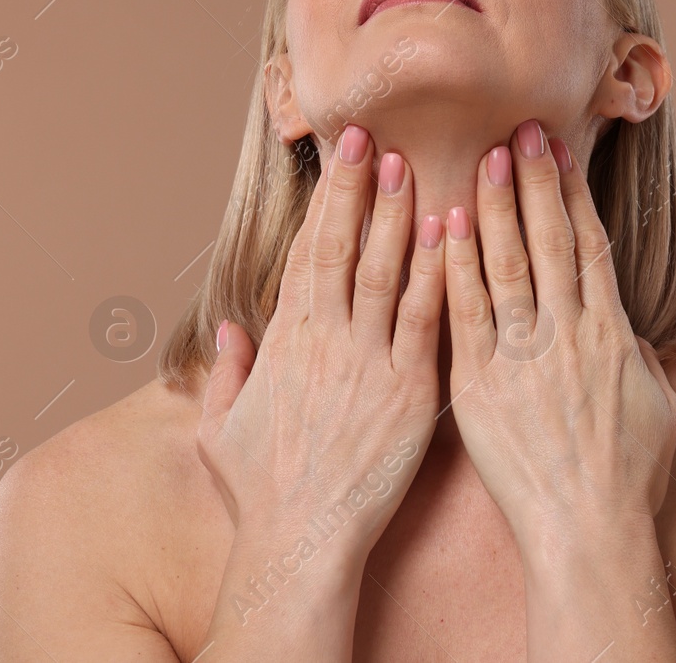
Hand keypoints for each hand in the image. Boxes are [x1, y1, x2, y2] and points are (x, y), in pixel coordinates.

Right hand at [197, 124, 446, 567]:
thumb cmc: (263, 490)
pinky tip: (452, 234)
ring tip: (413, 163)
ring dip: (400, 215)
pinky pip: (428, 321)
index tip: (342, 156)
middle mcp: (327, 341)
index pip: (309, 253)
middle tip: (376, 136)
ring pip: (386, 272)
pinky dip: (439, 274)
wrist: (300, 539)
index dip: (328, 201)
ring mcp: (370, 362)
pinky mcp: (411, 391)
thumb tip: (232, 328)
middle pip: (345, 248)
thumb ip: (230, 371)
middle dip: (360, 189)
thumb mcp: (223, 428)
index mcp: (287, 342)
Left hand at [441, 118, 675, 544]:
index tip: (560, 152)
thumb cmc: (631, 480)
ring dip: (493, 208)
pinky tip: (442, 229)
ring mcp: (522, 358)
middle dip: (534, 182)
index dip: (572, 195)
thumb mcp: (660, 409)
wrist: (587, 532)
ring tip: (484, 158)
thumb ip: (643, 361)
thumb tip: (632, 334)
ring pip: (505, 265)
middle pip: (549, 241)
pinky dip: (454, 268)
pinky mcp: (481, 387)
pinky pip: (464, 315)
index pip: (590, 246)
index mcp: (612, 334)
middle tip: (520, 130)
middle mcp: (567, 334)